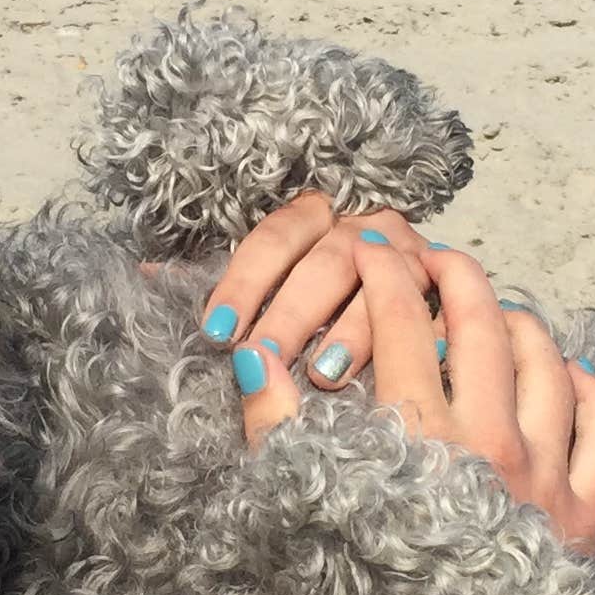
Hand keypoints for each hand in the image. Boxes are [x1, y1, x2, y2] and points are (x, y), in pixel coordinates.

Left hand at [196, 191, 432, 395]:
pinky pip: (436, 313)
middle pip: (328, 261)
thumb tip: (145, 276)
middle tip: (263, 362)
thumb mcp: (270, 286)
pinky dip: (415, 341)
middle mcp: (366, 226)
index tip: (218, 331)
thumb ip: (220, 285)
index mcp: (316, 218)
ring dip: (351, 332)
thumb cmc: (321, 304)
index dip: (245, 282)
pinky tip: (392, 376)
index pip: (275, 237)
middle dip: (292, 315)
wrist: (404, 306)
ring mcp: (413, 257)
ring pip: (383, 285)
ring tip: (321, 376)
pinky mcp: (449, 293)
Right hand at [241, 236, 594, 557]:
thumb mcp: (309, 510)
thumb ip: (278, 429)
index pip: (403, 321)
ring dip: (522, 324)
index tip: (374, 244)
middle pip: (483, 323)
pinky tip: (570, 376)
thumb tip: (252, 354)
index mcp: (421, 438)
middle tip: (436, 257)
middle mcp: (491, 443)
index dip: (385, 271)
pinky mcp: (586, 512)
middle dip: (456, 275)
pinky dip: (589, 390)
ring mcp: (547, 475)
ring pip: (548, 363)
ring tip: (498, 310)